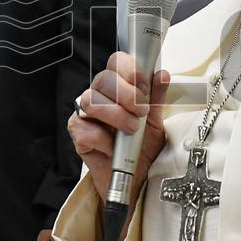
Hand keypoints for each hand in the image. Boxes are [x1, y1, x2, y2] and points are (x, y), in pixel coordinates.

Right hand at [67, 51, 170, 205]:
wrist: (135, 178)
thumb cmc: (142, 148)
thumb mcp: (156, 122)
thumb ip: (157, 97)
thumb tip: (162, 75)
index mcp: (117, 87)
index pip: (116, 62)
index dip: (130, 70)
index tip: (144, 87)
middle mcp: (98, 96)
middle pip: (103, 79)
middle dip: (126, 95)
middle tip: (141, 112)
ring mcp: (85, 114)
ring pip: (91, 101)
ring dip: (116, 115)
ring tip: (131, 129)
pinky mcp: (77, 134)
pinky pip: (85, 129)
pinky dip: (103, 139)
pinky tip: (113, 147)